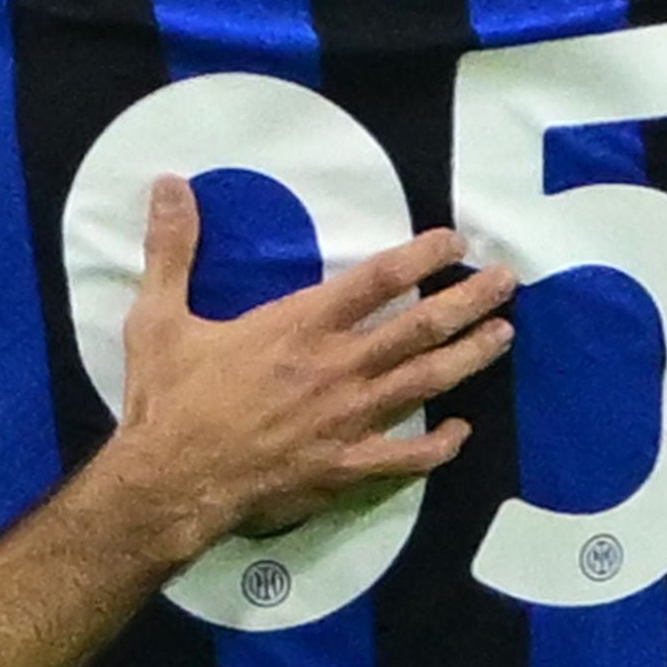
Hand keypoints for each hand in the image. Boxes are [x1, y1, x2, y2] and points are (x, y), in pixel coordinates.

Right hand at [97, 178, 516, 559]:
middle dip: (470, 300)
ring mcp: (348, 420)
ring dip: (471, 357)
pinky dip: (439, 445)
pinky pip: (407, 456)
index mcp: (299, 326)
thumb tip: (167, 183)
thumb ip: (172, 249)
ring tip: (505, 335)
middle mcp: (337, 367)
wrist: (169, 482)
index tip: (455, 241)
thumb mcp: (158, 317)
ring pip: (426, 381)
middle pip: (420, 326)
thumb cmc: (168, 401)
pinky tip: (461, 432)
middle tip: (507, 281)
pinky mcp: (347, 467)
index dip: (423, 256)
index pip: (378, 279)